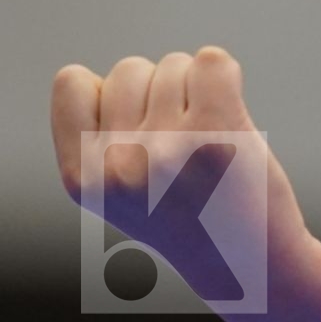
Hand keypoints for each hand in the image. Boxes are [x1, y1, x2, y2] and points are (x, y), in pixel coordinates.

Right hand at [50, 46, 312, 302]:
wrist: (249, 261)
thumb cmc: (187, 216)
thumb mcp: (118, 191)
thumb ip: (96, 139)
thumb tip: (84, 76)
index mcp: (83, 179)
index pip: (71, 82)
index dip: (109, 93)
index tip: (137, 129)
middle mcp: (118, 164)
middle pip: (129, 69)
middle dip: (158, 92)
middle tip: (183, 144)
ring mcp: (167, 147)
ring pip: (174, 64)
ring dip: (195, 91)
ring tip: (208, 141)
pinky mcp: (219, 132)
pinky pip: (212, 60)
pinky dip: (226, 76)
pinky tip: (232, 114)